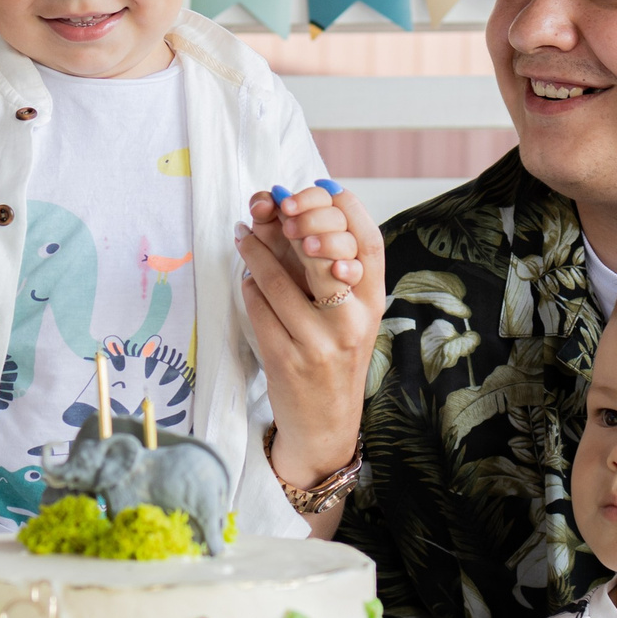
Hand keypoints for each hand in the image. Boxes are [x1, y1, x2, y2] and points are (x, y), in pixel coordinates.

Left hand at [240, 182, 382, 488]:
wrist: (325, 426)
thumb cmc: (332, 359)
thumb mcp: (347, 316)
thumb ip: (330, 269)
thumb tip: (293, 209)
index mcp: (373, 306)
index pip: (370, 244)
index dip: (344, 210)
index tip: (316, 191)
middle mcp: (353, 323)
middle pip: (326, 255)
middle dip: (295, 224)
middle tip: (272, 207)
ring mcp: (320, 343)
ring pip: (278, 281)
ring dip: (254, 251)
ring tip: (243, 235)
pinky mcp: (286, 360)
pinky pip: (258, 308)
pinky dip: (249, 287)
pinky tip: (248, 280)